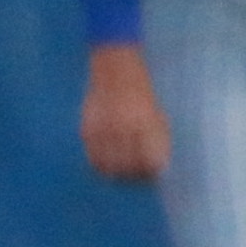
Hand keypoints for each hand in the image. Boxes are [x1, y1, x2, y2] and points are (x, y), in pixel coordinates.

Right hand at [79, 43, 170, 183]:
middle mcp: (124, 129)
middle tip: (134, 178)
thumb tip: (156, 168)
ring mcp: (104, 129)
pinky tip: (105, 165)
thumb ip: (157, 141)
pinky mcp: (88, 129)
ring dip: (116, 175)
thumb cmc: (141, 93)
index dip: (151, 174)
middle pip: (129, 169)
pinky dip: (100, 166)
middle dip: (134, 177)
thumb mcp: (156, 114)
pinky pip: (93, 158)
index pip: (150, 163)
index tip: (150, 176)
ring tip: (119, 174)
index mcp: (146, 125)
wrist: (115, 68)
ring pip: (109, 168)